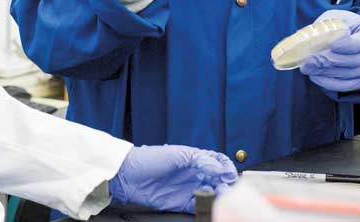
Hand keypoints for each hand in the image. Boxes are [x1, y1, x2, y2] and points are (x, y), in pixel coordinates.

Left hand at [108, 145, 237, 212]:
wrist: (129, 175)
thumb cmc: (149, 159)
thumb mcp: (177, 154)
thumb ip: (200, 160)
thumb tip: (219, 167)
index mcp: (194, 159)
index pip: (218, 161)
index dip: (227, 167)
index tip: (229, 174)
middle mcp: (194, 174)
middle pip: (218, 179)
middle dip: (226, 184)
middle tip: (226, 188)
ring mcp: (189, 188)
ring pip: (211, 193)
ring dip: (218, 195)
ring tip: (217, 195)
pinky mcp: (182, 203)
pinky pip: (198, 206)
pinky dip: (205, 206)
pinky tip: (206, 203)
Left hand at [300, 9, 359, 92]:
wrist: (358, 37)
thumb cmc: (346, 25)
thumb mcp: (338, 17)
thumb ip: (327, 26)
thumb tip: (308, 38)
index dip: (348, 44)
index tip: (330, 45)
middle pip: (355, 60)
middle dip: (330, 60)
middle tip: (310, 59)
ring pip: (350, 74)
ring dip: (327, 72)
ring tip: (308, 67)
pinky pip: (347, 85)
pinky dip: (330, 83)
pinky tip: (315, 76)